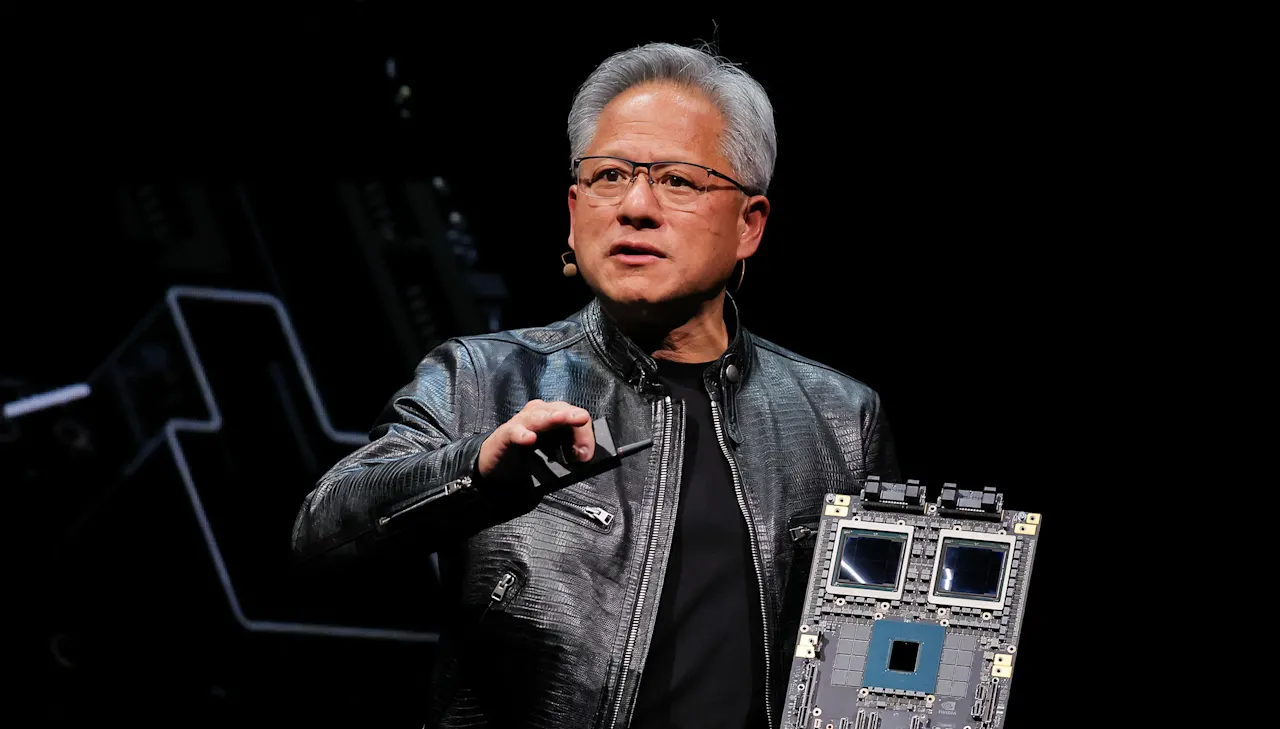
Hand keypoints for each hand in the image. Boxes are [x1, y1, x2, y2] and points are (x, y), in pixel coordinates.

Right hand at [478, 400, 594, 479]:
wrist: (494, 462)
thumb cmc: (525, 454)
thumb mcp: (552, 454)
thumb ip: (569, 454)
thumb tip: (584, 456)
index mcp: (552, 417)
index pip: (573, 416)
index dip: (583, 432)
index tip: (586, 455)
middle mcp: (537, 414)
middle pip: (558, 410)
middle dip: (571, 416)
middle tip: (583, 419)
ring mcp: (520, 423)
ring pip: (538, 416)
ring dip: (551, 417)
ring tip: (562, 418)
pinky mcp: (504, 435)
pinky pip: (513, 432)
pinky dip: (521, 434)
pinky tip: (529, 438)